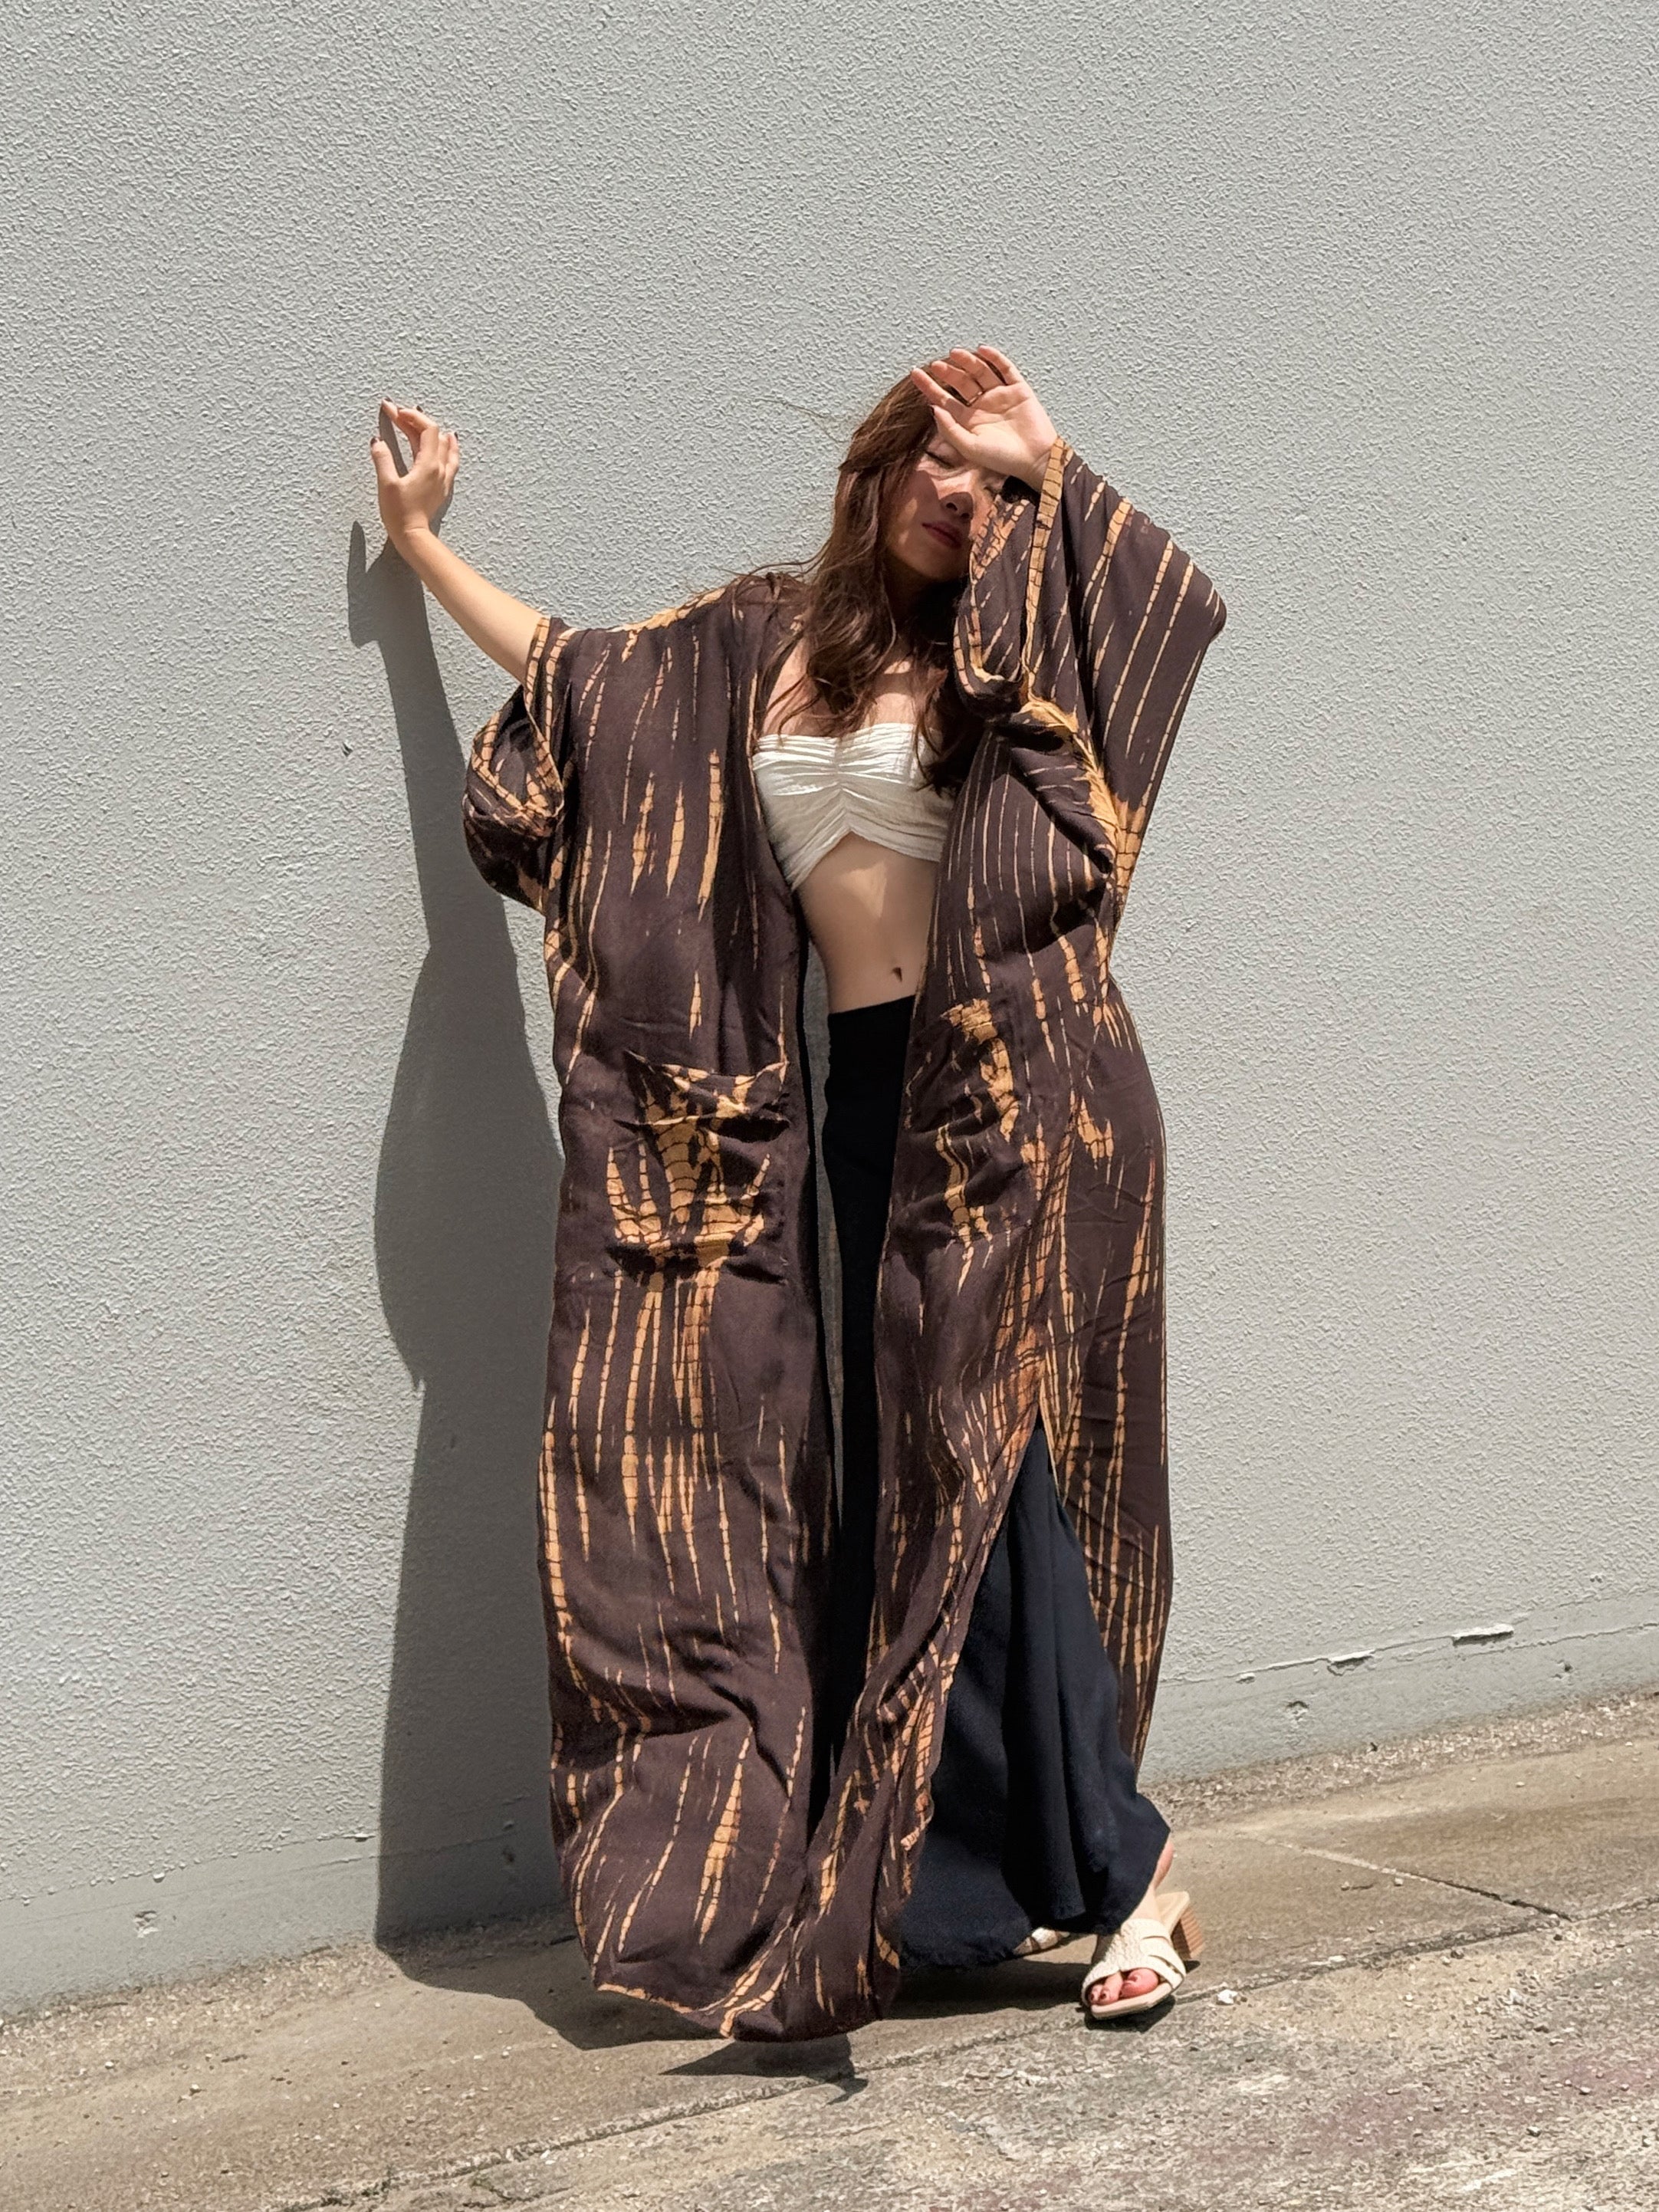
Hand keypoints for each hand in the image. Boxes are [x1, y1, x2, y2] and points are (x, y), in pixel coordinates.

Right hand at [370, 402, 458, 545]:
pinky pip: (450, 459)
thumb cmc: (400, 513)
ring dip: (430, 431)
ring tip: (420, 421)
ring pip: (443, 445)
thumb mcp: (386, 484)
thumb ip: (382, 459)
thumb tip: (377, 442)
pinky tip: (448, 442)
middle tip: (396, 414)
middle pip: (434, 434)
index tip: (395, 411)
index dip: (411, 415)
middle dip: (414, 420)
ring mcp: (443, 478)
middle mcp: (440, 469)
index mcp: (429, 465)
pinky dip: (446, 446)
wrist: (413, 536)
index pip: (428, 429)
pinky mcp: (441, 486)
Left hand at [909, 347, 1057, 492]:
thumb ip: (950, 429)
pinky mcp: (1018, 389)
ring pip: (981, 372)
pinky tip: (982, 350)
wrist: (1035, 459)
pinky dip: (995, 358)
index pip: (945, 399)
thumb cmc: (1002, 458)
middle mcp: (983, 405)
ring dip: (968, 361)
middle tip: (936, 364)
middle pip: (961, 383)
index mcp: (969, 420)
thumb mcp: (970, 447)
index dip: (930, 386)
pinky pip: (1005, 369)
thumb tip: (933, 408)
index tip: (915, 373)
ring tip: (955, 353)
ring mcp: (1000, 395)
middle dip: (948, 372)